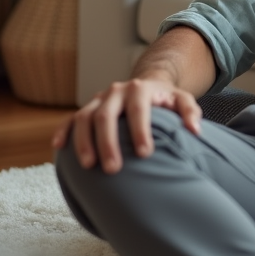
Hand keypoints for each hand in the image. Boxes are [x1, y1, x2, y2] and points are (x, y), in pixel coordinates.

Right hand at [51, 76, 202, 173]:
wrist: (145, 87)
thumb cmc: (165, 100)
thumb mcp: (182, 100)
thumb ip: (190, 112)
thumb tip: (195, 130)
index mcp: (139, 89)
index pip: (138, 109)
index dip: (140, 130)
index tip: (145, 154)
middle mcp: (115, 92)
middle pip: (106, 115)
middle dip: (107, 142)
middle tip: (112, 169)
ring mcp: (98, 100)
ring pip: (84, 117)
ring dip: (83, 141)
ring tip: (88, 166)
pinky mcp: (86, 109)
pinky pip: (70, 119)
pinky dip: (63, 131)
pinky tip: (59, 147)